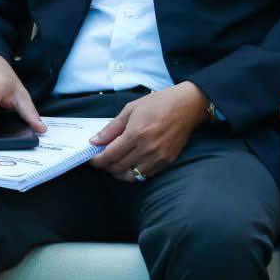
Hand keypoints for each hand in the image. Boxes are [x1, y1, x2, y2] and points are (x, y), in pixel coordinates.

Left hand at [88, 83, 209, 181]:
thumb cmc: (159, 103)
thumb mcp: (131, 109)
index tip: (91, 159)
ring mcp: (158, 156)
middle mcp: (146, 148)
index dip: (96, 161)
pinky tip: (130, 165)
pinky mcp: (167, 161)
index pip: (109, 156)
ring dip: (118, 173)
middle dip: (105, 167)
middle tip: (101, 160)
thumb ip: (112, 127)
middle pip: (117, 168)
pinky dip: (134, 174)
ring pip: (130, 176)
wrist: (188, 105)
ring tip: (114, 165)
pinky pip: (145, 175)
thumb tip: (95, 141)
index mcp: (136, 133)